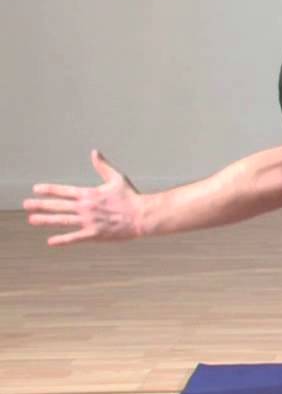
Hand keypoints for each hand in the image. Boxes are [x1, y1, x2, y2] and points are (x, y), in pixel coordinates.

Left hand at [24, 150, 144, 246]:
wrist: (142, 215)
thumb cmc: (131, 197)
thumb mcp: (117, 178)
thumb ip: (102, 166)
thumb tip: (94, 152)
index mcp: (90, 193)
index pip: (64, 191)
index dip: (49, 190)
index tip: (36, 189)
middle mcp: (86, 207)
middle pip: (58, 205)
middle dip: (40, 204)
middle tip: (26, 204)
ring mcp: (88, 221)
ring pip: (62, 220)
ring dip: (45, 220)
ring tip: (32, 219)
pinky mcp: (94, 234)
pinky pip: (74, 237)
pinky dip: (62, 240)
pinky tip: (51, 241)